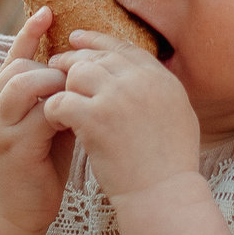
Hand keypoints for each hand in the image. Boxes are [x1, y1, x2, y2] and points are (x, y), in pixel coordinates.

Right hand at [0, 11, 72, 234]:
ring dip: (55, 85)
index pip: (13, 56)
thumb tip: (90, 69)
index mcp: (2, 100)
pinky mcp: (11, 149)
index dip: (29, 33)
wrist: (16, 213)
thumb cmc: (38, 166)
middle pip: (19, 66)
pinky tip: (78, 120)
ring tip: (76, 99)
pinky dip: (61, 112)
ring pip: (23, 84)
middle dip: (52, 66)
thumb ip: (58, 98)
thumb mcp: (47, 125)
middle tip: (80, 81)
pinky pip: (37, 117)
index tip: (49, 11)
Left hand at [45, 31, 199, 196]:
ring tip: (58, 100)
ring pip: (76, 73)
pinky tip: (55, 121)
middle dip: (73, 60)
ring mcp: (118, 97)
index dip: (98, 42)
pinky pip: (61, 100)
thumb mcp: (179, 116)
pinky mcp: (95, 118)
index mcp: (162, 79)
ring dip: (64, 85)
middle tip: (54, 66)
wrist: (163, 195)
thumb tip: (145, 75)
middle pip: (97, 57)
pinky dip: (54, 109)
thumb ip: (160, 90)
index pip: (124, 49)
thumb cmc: (171, 165)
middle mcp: (142, 81)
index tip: (77, 39)